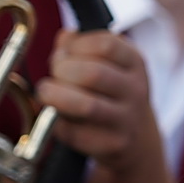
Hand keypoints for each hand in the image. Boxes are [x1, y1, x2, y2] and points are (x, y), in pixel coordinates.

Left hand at [37, 29, 157, 169]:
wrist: (137, 138)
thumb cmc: (111, 93)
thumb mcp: (107, 63)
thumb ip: (81, 45)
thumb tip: (65, 38)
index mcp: (135, 62)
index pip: (106, 45)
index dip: (76, 46)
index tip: (65, 52)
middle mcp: (136, 90)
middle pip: (93, 74)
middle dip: (62, 71)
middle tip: (54, 75)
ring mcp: (127, 119)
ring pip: (86, 106)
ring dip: (56, 97)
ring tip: (46, 93)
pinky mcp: (114, 145)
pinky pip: (76, 133)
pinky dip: (58, 123)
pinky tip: (57, 117)